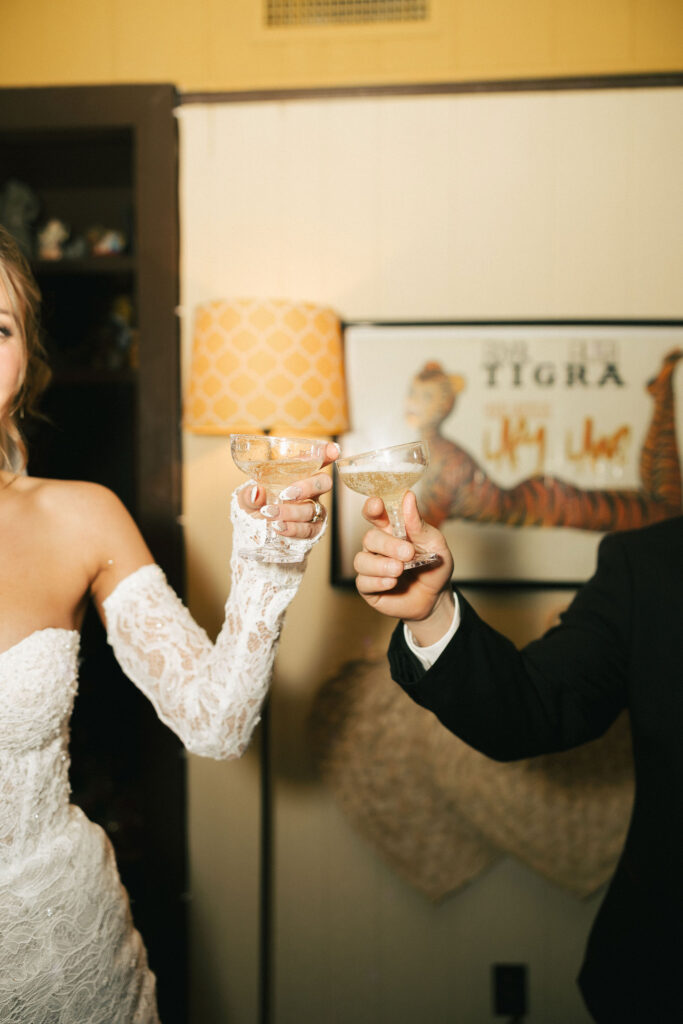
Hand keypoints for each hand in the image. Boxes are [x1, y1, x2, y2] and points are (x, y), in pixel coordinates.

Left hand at [238, 441, 338, 538]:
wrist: (255, 531)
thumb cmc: (256, 506)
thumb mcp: (246, 497)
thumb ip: (250, 494)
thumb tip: (257, 492)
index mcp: (297, 474)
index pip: (316, 460)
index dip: (326, 454)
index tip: (332, 451)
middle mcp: (310, 491)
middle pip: (323, 483)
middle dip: (307, 487)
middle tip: (286, 494)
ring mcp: (313, 510)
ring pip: (312, 509)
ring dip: (291, 512)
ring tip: (270, 514)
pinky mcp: (311, 529)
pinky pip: (310, 529)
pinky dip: (294, 528)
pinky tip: (279, 527)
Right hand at [355, 490, 454, 639]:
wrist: (436, 597)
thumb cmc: (434, 566)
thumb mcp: (434, 543)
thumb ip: (418, 524)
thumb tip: (408, 497)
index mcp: (391, 530)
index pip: (375, 514)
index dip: (372, 508)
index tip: (378, 505)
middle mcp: (378, 546)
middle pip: (369, 538)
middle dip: (388, 545)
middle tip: (408, 553)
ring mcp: (371, 566)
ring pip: (362, 560)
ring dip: (381, 565)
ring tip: (400, 570)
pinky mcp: (368, 587)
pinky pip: (363, 581)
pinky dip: (378, 581)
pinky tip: (392, 583)